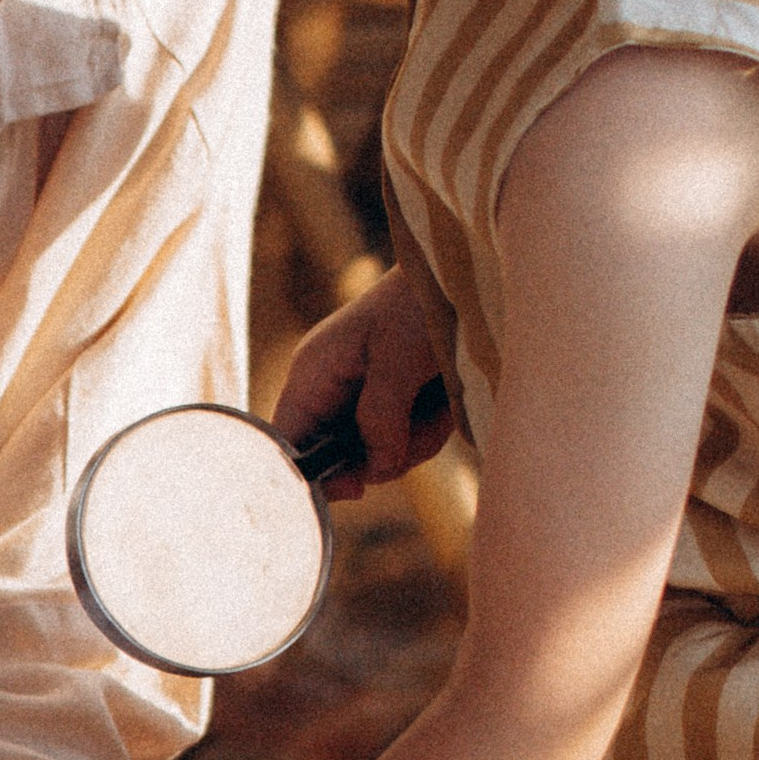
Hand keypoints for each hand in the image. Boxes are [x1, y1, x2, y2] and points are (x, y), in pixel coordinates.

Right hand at [274, 272, 451, 499]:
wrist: (469, 272)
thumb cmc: (425, 303)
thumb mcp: (400, 361)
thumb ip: (380, 419)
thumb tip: (373, 469)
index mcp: (315, 373)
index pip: (289, 442)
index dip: (313, 474)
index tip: (356, 487)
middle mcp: (333, 389)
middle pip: (339, 458)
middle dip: (384, 455)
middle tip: (417, 435)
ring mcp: (364, 396)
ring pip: (378, 453)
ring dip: (416, 441)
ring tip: (444, 405)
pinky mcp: (395, 400)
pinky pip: (405, 439)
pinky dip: (431, 429)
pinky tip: (449, 402)